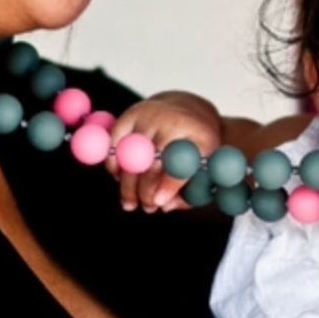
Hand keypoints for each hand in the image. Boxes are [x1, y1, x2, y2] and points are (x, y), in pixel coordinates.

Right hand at [107, 91, 221, 211]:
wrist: (187, 109)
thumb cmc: (196, 145)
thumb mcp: (205, 166)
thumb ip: (190, 190)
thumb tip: (164, 206)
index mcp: (198, 135)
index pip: (181, 163)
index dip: (168, 184)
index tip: (158, 203)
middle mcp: (173, 121)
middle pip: (152, 163)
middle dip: (145, 192)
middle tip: (147, 208)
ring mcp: (150, 116)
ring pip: (130, 157)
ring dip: (127, 184)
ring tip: (130, 202)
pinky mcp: (130, 114)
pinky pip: (114, 143)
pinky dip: (113, 164)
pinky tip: (120, 177)